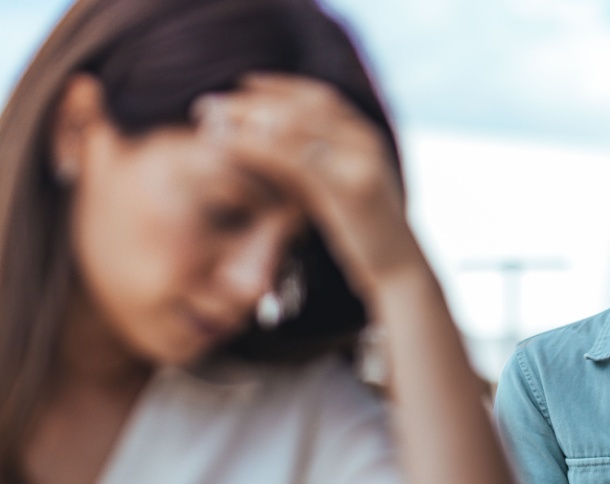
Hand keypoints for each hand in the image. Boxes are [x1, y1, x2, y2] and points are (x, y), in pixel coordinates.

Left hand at [193, 74, 421, 300]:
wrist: (399, 272)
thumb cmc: (364, 237)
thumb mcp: (336, 194)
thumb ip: (312, 168)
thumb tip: (268, 146)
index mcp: (365, 138)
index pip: (319, 97)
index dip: (278, 87)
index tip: (242, 86)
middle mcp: (366, 141)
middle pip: (303, 106)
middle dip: (253, 101)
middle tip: (209, 103)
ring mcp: (362, 163)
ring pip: (296, 127)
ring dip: (248, 120)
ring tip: (211, 123)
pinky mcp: (351, 190)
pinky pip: (296, 160)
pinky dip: (258, 149)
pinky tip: (230, 149)